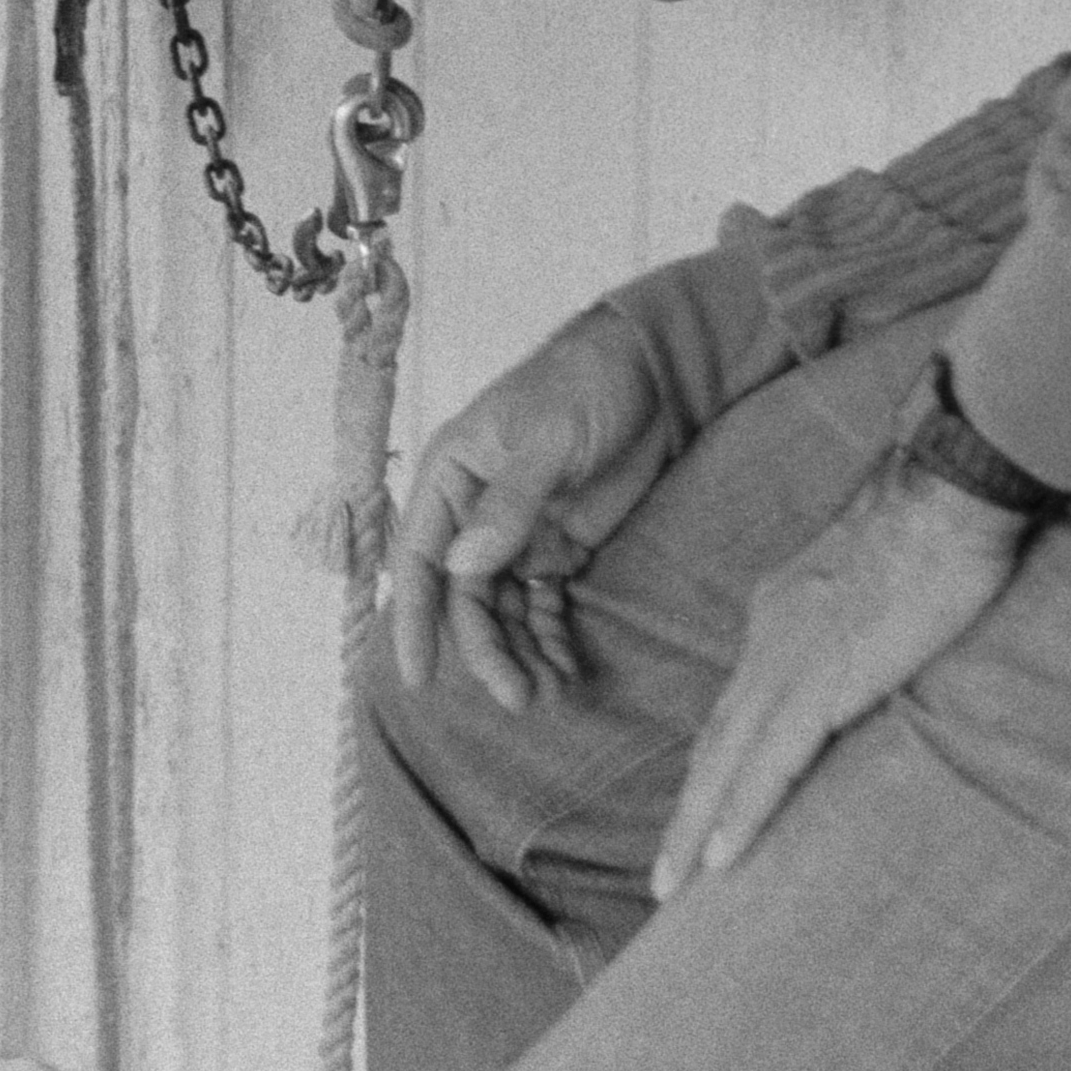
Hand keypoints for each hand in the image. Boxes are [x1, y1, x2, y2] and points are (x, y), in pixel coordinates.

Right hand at [384, 308, 688, 706]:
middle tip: (519, 698)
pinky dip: (551, 638)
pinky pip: (544, 604)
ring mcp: (517, 532)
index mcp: (450, 476)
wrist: (655, 373)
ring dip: (519, 653)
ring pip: (503, 610)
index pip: (419, 557)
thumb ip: (509, 503)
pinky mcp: (560, 545)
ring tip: (548, 694)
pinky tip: (566, 670)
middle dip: (486, 650)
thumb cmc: (585, 384)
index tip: (418, 677)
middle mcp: (473, 512)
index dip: (415, 618)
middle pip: (465, 597)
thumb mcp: (547, 438)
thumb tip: (464, 568)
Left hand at [650, 455, 1031, 904]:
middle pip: (717, 740)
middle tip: (667, 872)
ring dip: (698, 827)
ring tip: (676, 885)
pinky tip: (722, 858)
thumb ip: (859, 620)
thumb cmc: (932, 526)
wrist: (944, 494)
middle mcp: (768, 641)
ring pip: (726, 762)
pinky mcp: (823, 685)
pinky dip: (741, 813)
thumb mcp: (877, 580)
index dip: (718, 759)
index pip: (738, 704)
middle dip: (690, 808)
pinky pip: (770, 764)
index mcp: (780, 614)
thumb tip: (868, 651)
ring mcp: (789, 664)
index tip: (704, 804)